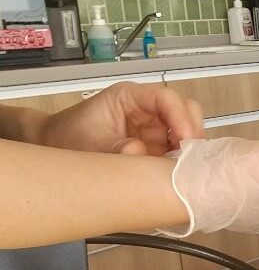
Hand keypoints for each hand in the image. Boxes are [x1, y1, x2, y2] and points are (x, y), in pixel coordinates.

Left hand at [39, 82, 202, 155]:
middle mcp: (147, 110)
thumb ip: (113, 147)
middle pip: (185, 111)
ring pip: (187, 131)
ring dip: (189, 148)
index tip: (185, 140)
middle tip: (189, 155)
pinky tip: (175, 172)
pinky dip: (182, 160)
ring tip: (182, 166)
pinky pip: (179, 150)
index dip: (180, 116)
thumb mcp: (87, 142)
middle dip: (191, 131)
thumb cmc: (67, 135)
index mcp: (130, 97)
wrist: (55, 147)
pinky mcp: (157, 147)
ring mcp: (154, 129)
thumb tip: (139, 152)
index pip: (166, 98)